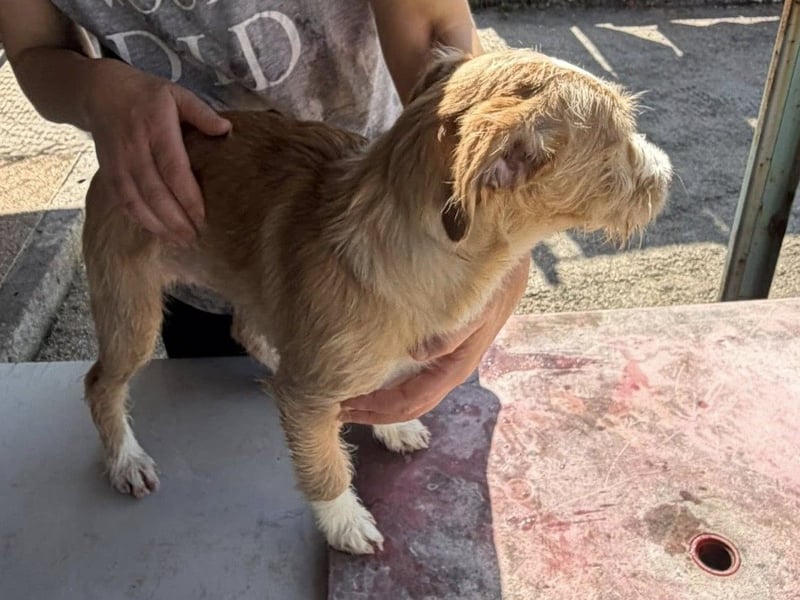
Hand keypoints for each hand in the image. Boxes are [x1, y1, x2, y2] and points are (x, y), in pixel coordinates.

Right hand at [84, 59, 230, 243]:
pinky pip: (122, 201)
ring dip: (157, 225)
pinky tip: (156, 232)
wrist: (97, 92)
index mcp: (155, 126)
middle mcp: (134, 147)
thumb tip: (226, 130)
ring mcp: (118, 161)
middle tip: (193, 238)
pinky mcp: (108, 172)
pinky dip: (138, 219)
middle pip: (154, 190)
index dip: (186, 196)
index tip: (202, 217)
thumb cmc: (146, 95)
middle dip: (173, 219)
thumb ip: (201, 113)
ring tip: (178, 241)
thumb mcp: (176, 94)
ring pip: (136, 200)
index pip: (173, 168)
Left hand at [341, 257, 529, 424]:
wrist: (506, 263)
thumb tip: (418, 354)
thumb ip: (449, 333)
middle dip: (373, 412)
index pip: (409, 403)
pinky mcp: (444, 347)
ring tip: (349, 394)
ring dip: (380, 398)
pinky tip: (373, 371)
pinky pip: (414, 376)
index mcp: (453, 368)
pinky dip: (390, 381)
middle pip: (409, 406)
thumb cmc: (488, 284)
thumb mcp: (473, 307)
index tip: (343, 405)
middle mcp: (449, 370)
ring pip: (411, 393)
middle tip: (337, 408)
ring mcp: (447, 361)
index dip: (376, 409)